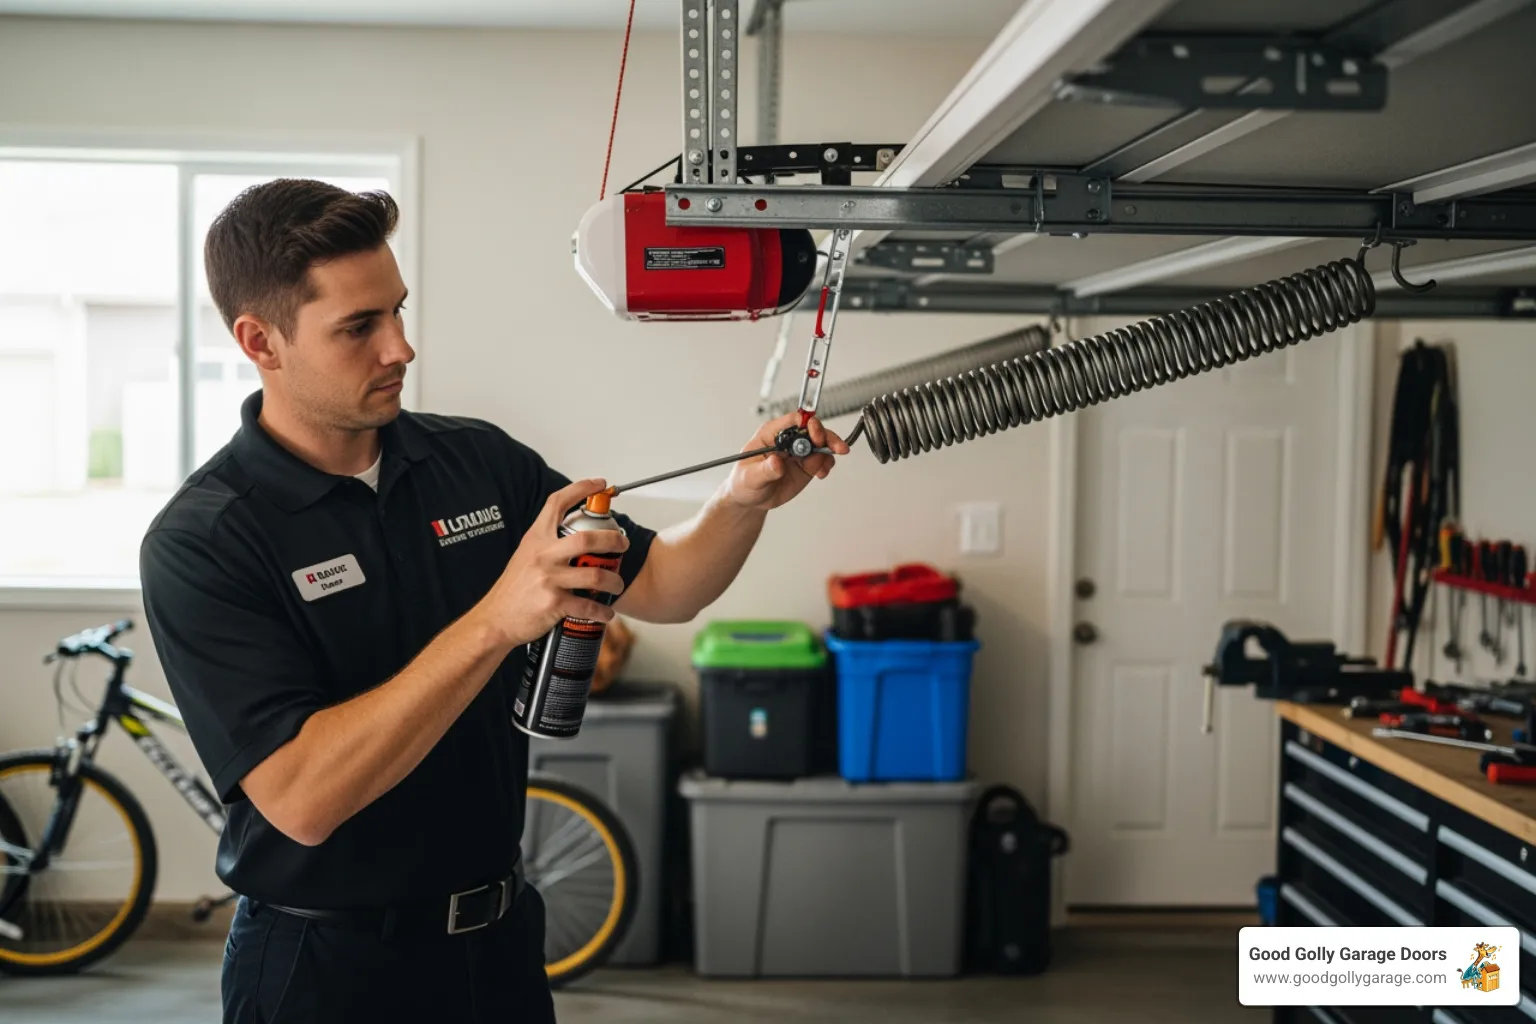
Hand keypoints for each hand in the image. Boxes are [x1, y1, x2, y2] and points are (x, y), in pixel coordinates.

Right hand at [474, 478, 630, 648]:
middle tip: (623, 544)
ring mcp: (549, 579)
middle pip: (586, 539)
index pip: (557, 503)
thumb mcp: (525, 555)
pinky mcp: (553, 603)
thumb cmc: (513, 589)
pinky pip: (588, 605)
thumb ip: (547, 543)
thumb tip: (577, 536)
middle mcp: (543, 556)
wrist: (495, 620)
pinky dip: (603, 610)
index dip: (581, 489)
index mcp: (536, 539)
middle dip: (612, 540)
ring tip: (617, 583)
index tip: (599, 484)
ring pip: (595, 574)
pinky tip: (606, 612)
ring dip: (614, 580)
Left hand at [724, 412, 849, 511]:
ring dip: (829, 452)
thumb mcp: (750, 478)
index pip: (793, 420)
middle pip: (812, 429)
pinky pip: (823, 459)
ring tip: (824, 468)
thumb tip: (777, 462)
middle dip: (825, 437)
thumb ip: (765, 470)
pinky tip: (822, 473)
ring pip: (821, 443)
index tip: (815, 436)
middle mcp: (787, 440)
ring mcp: (798, 452)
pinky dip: (827, 464)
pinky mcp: (806, 465)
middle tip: (834, 448)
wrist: (751, 499)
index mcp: (771, 434)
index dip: (807, 424)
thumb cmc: (744, 483)